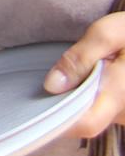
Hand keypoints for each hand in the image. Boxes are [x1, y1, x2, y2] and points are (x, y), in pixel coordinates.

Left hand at [47, 12, 124, 137]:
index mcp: (122, 92)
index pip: (87, 123)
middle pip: (89, 121)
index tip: (40, 104)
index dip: (61, 121)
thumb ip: (79, 58)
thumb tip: (52, 85)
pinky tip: (89, 79)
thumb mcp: (108, 33)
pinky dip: (94, 98)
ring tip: (76, 75)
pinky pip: (107, 111)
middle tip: (55, 81)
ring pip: (98, 116)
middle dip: (67, 106)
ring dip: (82, 100)